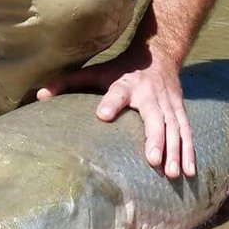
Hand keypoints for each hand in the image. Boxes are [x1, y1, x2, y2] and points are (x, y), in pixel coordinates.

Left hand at [36, 55, 194, 178]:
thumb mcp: (94, 72)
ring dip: (176, 151)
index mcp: (126, 84)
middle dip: (155, 138)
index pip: (117, 92)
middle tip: (152, 161)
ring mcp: (168, 104)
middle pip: (154, 116)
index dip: (111, 102)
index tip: (102, 114)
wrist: (159, 55)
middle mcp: (150, 95)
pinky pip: (187, 133)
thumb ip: (68, 83)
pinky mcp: (180, 111)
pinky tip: (190, 173)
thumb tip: (39, 96)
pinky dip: (190, 152)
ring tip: (172, 174)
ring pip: (175, 128)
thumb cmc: (120, 69)